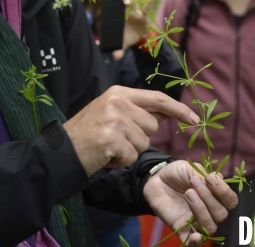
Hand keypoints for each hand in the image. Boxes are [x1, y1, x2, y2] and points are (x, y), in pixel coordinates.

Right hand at [64, 86, 199, 174]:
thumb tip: (167, 113)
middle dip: (138, 138)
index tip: (194, 118)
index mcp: (119, 92)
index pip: (157, 98)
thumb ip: (138, 112)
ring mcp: (114, 119)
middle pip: (152, 126)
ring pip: (143, 143)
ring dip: (129, 151)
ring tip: (108, 147)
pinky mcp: (111, 138)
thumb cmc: (89, 134)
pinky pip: (131, 156)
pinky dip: (120, 162)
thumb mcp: (112, 113)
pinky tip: (105, 156)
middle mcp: (117, 101)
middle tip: (115, 139)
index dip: (178, 109)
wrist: (61, 151)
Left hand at [97, 0, 153, 48]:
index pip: (111, 0)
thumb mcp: (120, 44)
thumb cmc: (127, 37)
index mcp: (117, 12)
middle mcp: (125, 8)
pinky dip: (149, 0)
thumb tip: (109, 53)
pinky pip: (147, 6)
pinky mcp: (144, 15)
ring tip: (127, 2)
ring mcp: (135, 10)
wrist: (139, 40)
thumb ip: (116, 49)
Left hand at [143, 161, 237, 245]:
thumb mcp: (192, 168)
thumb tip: (214, 181)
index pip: (231, 201)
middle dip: (209, 197)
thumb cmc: (178, 173)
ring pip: (210, 226)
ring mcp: (197, 221)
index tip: (209, 178)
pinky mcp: (182, 229)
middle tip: (193, 182)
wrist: (157, 178)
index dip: (223, 191)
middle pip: (221, 214)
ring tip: (188, 193)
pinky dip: (196, 243)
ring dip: (201, 210)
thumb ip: (204, 175)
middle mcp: (210, 211)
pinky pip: (192, 244)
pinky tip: (195, 236)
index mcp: (216, 196)